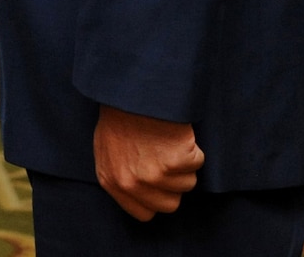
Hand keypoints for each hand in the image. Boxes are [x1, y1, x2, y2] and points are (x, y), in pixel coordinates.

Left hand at [93, 106, 202, 221]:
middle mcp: (131, 183)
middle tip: (167, 157)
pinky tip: (176, 133)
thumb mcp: (106, 148)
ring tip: (168, 140)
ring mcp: (153, 174)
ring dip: (184, 162)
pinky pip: (197, 162)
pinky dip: (193, 147)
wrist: (132, 89)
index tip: (161, 183)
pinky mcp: (174, 160)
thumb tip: (138, 193)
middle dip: (174, 182)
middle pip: (170, 204)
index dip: (157, 197)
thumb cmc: (121, 114)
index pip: (145, 214)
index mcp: (112, 182)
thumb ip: (120, 175)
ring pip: (188, 183)